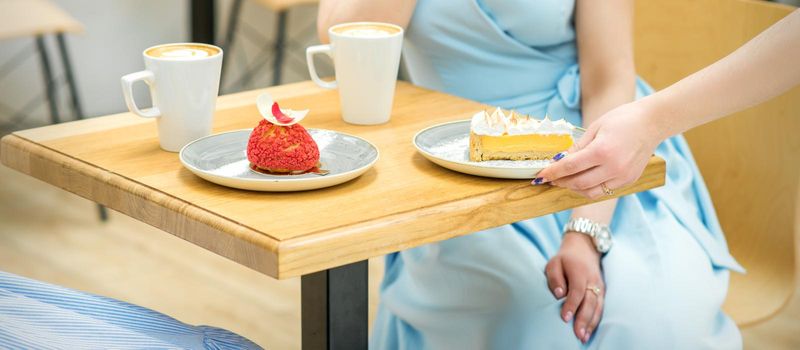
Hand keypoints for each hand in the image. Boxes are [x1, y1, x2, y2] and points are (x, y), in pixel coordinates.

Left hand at [536, 101, 664, 197]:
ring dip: (574, 188)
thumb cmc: (622, 119)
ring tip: (565, 181)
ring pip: (590, 192)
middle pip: (578, 183)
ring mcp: (622, 176)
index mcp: (601, 151)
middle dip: (560, 182)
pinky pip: (604, 191)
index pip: (569, 167)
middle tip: (550, 178)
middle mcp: (613, 167)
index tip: (539, 175)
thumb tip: (560, 162)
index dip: (552, 172)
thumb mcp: (594, 128)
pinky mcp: (629, 180)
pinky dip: (590, 189)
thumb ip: (577, 148)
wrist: (652, 122)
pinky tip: (583, 180)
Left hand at [545, 232, 604, 343]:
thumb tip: (558, 295)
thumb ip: (555, 278)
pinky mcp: (602, 291)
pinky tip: (589, 331)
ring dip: (591, 323)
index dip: (571, 305)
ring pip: (597, 307)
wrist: (584, 248)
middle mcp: (592, 280)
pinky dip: (595, 320)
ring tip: (583, 337)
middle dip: (583, 319)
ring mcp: (599, 286)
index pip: (577, 291)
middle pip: (589, 302)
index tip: (565, 318)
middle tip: (577, 334)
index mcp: (579, 272)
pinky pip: (600, 307)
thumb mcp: (554, 263)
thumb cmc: (565, 259)